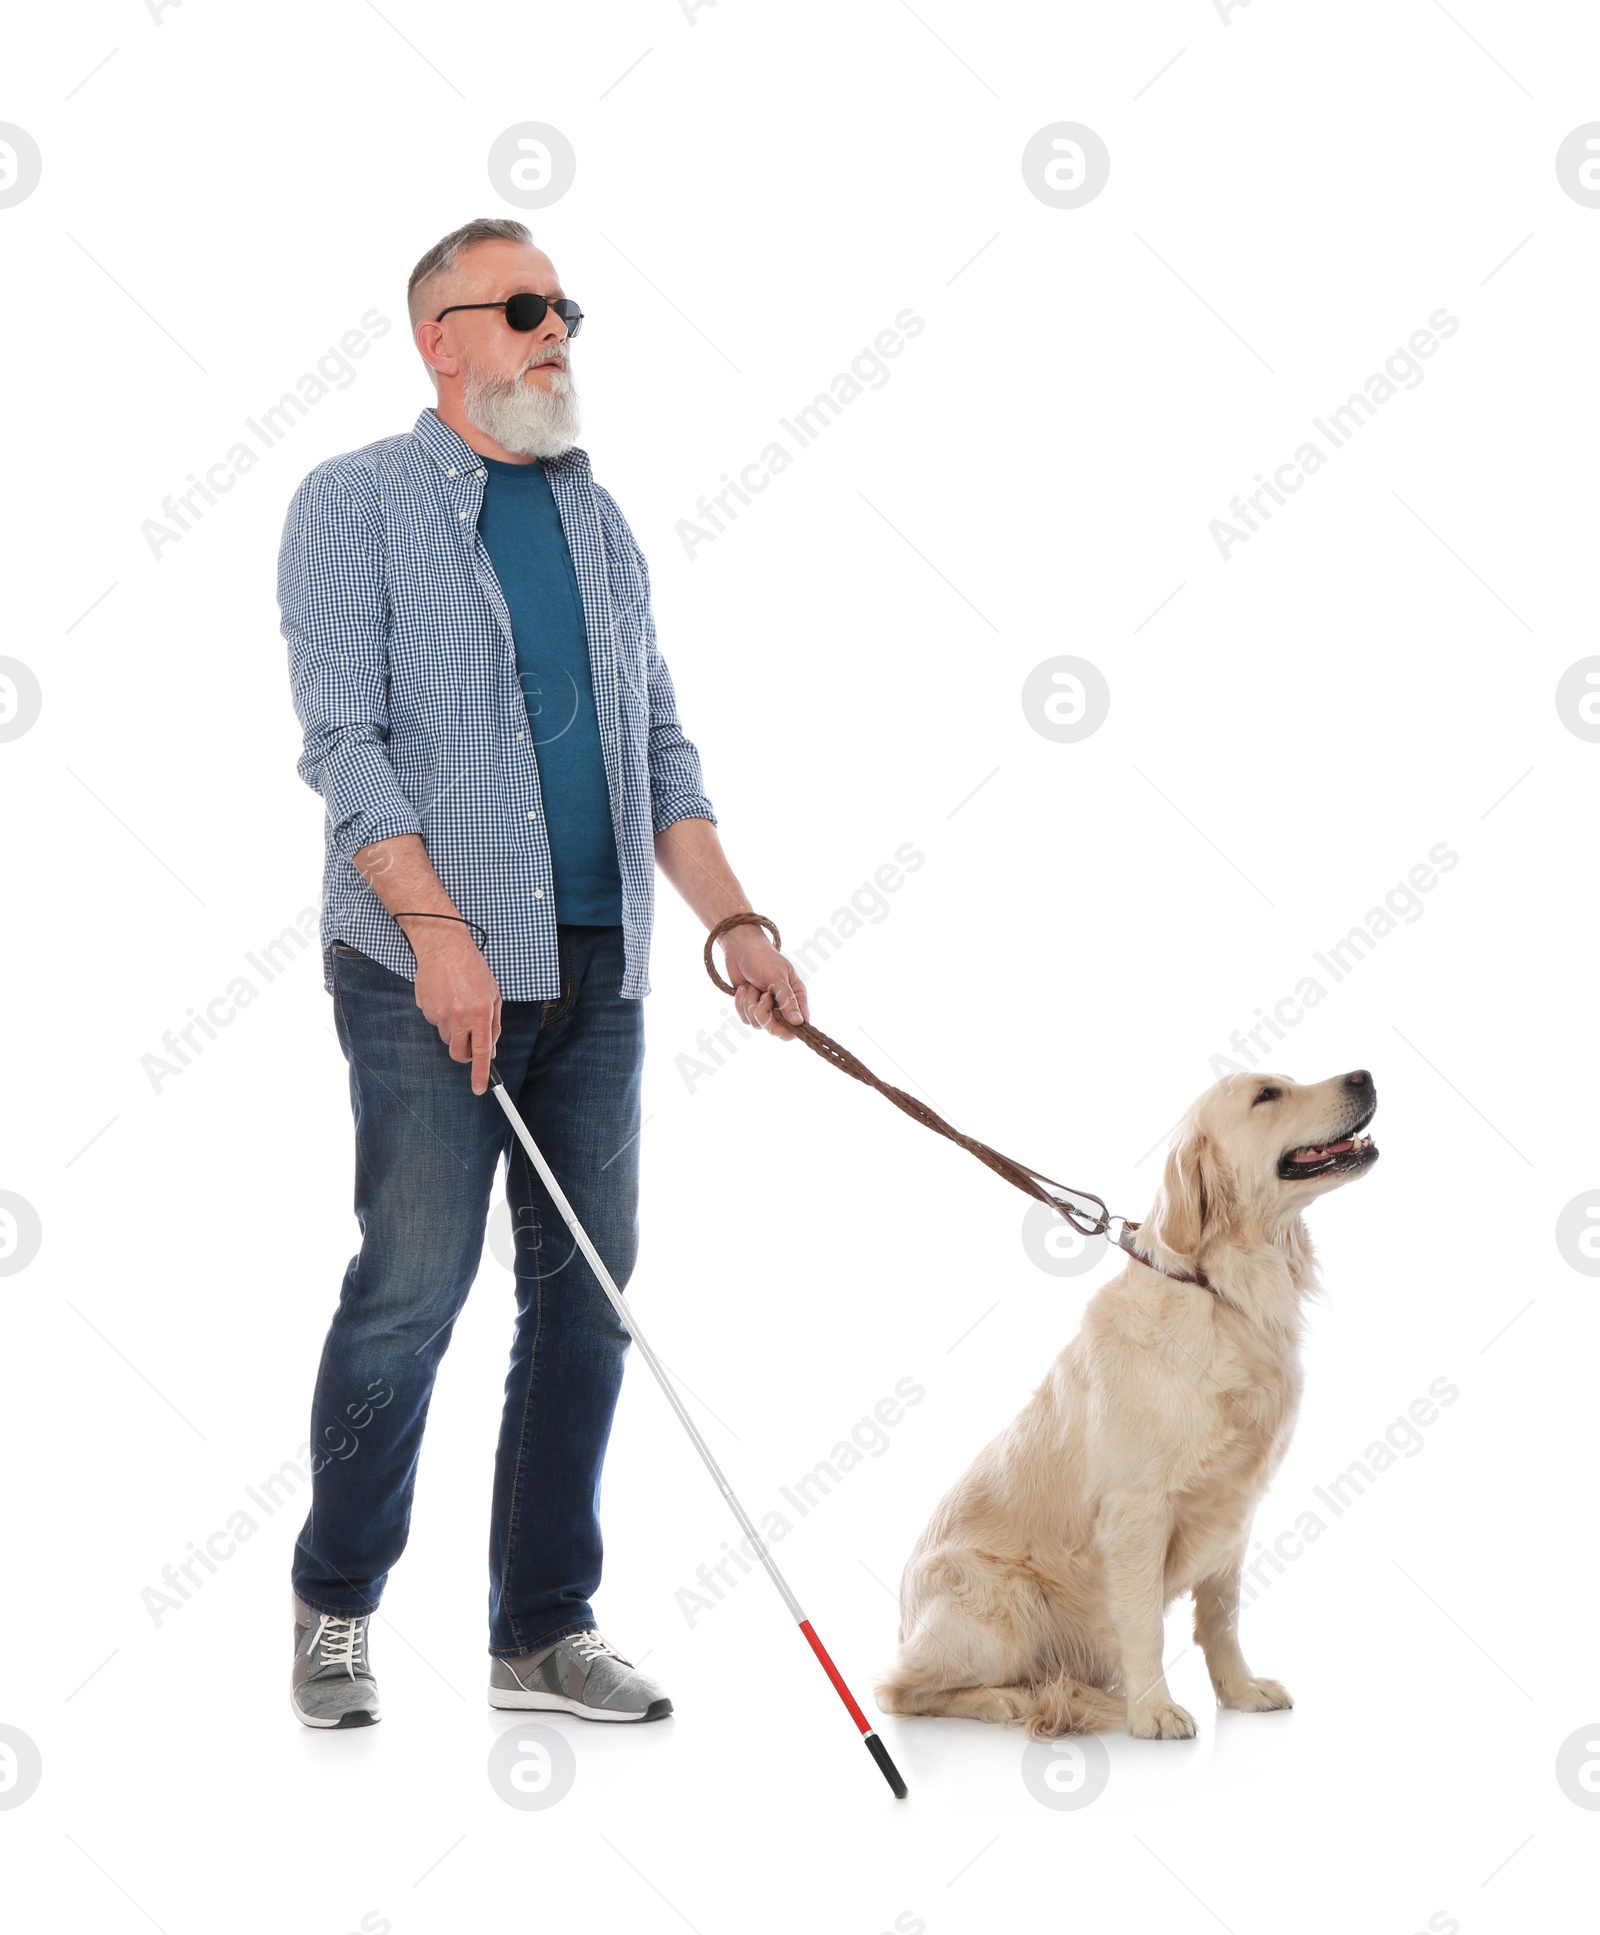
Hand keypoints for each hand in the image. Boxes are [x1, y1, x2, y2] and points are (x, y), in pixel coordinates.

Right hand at [411, 929, 502, 1093]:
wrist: (444, 947)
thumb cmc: (472, 968)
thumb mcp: (493, 994)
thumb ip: (493, 1025)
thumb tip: (491, 1050)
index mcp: (481, 1013)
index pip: (481, 1052)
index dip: (481, 1074)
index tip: (480, 1089)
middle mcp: (460, 1017)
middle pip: (458, 1053)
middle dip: (464, 1053)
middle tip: (469, 1038)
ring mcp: (440, 1014)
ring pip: (447, 1036)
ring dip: (454, 1028)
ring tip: (457, 1003)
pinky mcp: (425, 1009)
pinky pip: (435, 1022)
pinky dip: (441, 1014)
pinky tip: (445, 996)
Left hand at [719, 923, 807, 1040]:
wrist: (739, 950)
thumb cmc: (763, 958)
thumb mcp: (777, 976)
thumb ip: (787, 1000)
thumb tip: (798, 1022)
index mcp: (796, 996)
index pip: (800, 1023)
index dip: (791, 1030)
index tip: (780, 1028)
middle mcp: (783, 1006)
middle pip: (777, 1029)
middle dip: (765, 1015)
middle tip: (762, 999)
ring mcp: (766, 1008)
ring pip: (758, 1024)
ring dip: (751, 1004)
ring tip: (753, 986)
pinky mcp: (750, 1008)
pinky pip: (745, 1018)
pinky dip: (741, 1004)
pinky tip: (743, 988)